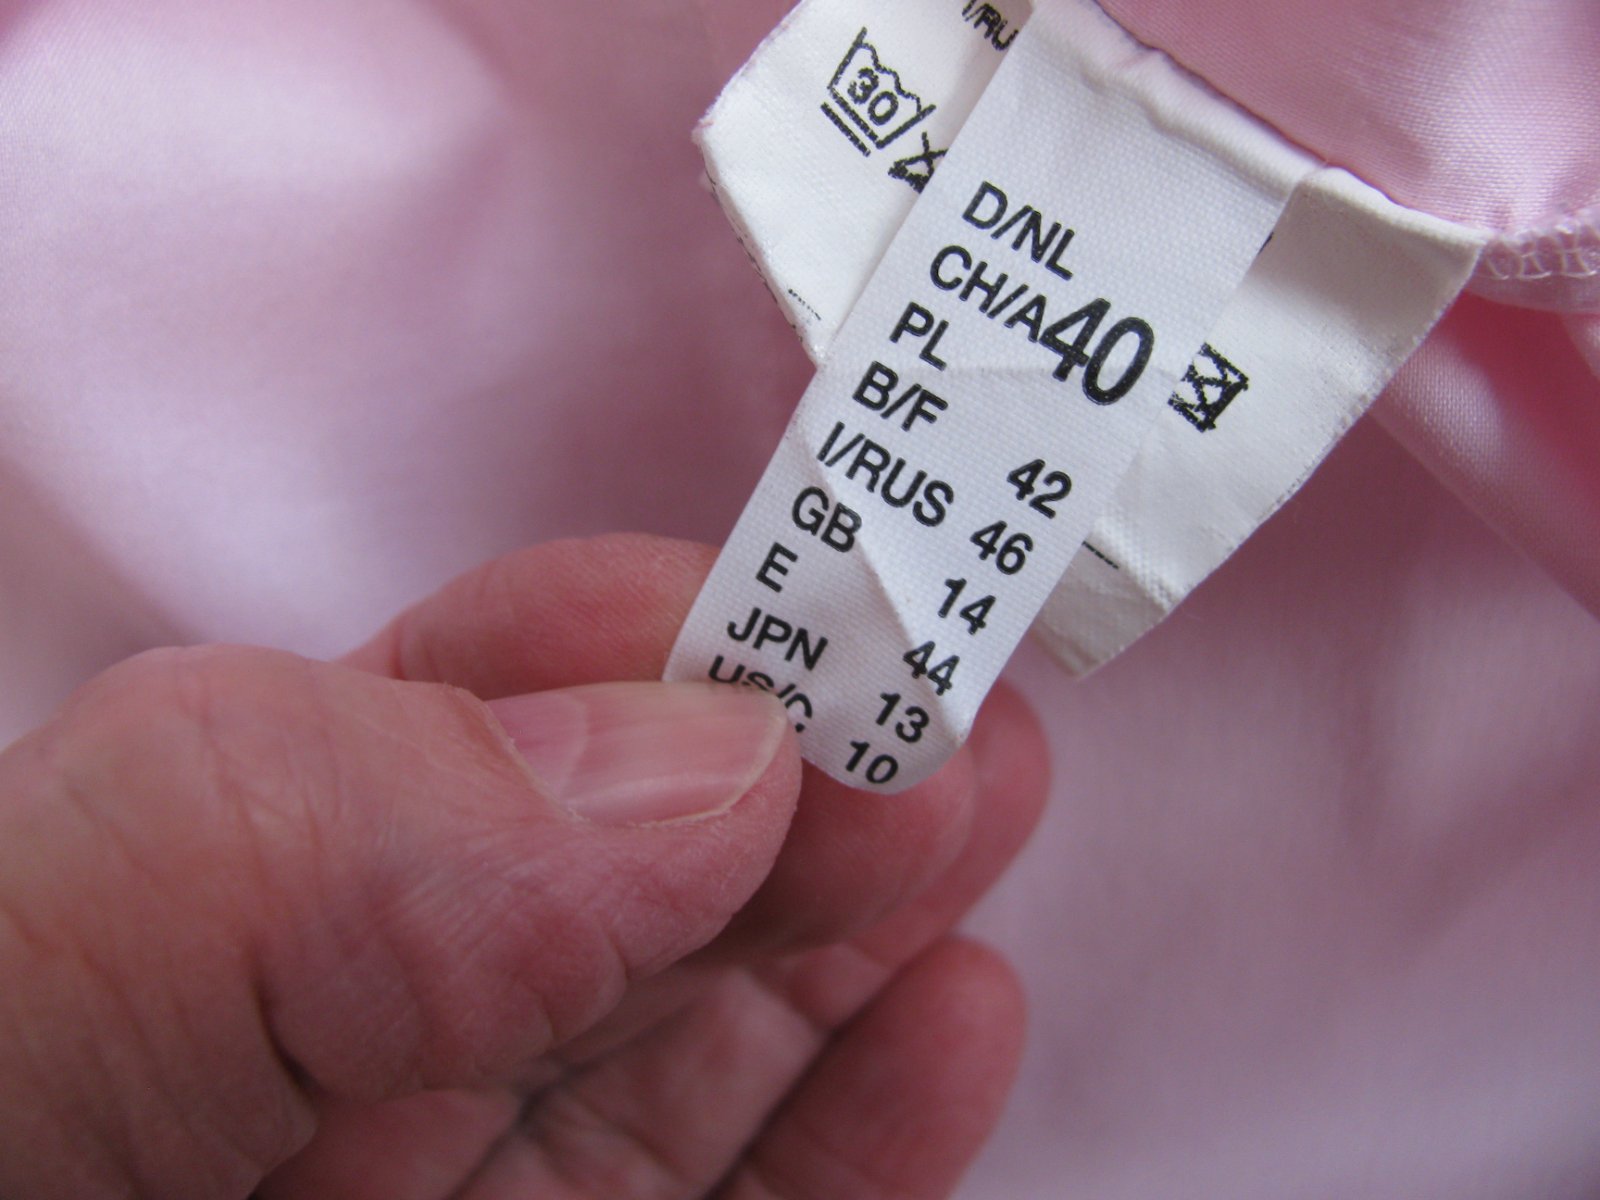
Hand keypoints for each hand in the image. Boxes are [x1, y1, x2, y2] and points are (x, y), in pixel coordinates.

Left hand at [0, 535, 1047, 1198]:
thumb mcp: (14, 1007)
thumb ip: (286, 848)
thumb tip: (680, 765)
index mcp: (163, 930)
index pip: (415, 731)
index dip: (612, 646)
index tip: (781, 605)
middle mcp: (307, 1077)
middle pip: (597, 875)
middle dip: (786, 765)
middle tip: (936, 689)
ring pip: (694, 1044)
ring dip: (859, 923)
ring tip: (981, 806)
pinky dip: (867, 1130)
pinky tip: (953, 1016)